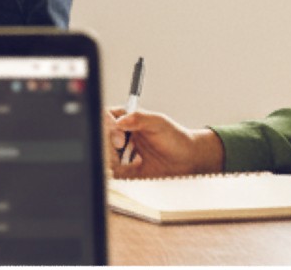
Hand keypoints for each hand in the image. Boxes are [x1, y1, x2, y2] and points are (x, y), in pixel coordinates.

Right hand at [105, 107, 224, 178]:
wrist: (188, 159)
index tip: (120, 139)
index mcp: (127, 120)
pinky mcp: (128, 169)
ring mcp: (124, 152)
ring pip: (106, 156)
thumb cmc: (176, 138)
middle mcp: (122, 135)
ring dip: (115, 160)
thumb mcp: (159, 123)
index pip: (106, 119)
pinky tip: (137, 168)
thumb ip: (139, 118)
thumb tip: (120, 120)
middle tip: (122, 149)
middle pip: (101, 138)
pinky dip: (122, 172)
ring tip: (133, 161)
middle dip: (110, 146)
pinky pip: (115, 172)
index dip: (108, 128)